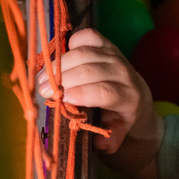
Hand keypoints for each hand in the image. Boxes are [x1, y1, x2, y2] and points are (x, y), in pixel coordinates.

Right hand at [38, 28, 155, 153]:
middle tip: (42, 90)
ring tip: (42, 77)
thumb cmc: (121, 120)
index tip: (60, 98)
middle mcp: (124, 73)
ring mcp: (115, 55)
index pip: (104, 91)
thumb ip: (110, 141)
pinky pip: (86, 36)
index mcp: (129, 97)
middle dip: (63, 79)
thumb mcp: (118, 135)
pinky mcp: (106, 43)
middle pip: (90, 70)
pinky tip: (61, 59)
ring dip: (59, 64)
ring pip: (84, 52)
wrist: (137, 98)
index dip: (80, 93)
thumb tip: (98, 142)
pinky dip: (71, 44)